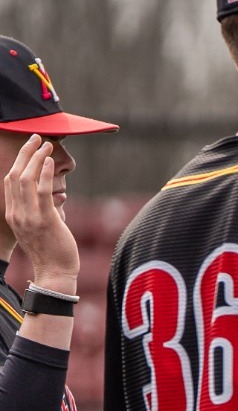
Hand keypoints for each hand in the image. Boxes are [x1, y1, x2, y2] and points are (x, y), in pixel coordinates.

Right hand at [3, 136, 79, 289]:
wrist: (55, 272)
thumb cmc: (52, 250)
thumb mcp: (39, 227)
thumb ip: (41, 211)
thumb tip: (55, 197)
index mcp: (13, 214)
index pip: (9, 182)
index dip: (17, 161)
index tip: (28, 148)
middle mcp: (16, 213)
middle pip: (14, 176)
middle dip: (24, 153)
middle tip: (36, 137)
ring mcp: (28, 217)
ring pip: (26, 180)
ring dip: (36, 158)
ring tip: (46, 144)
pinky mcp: (44, 220)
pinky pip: (40, 191)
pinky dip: (44, 173)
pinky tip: (49, 161)